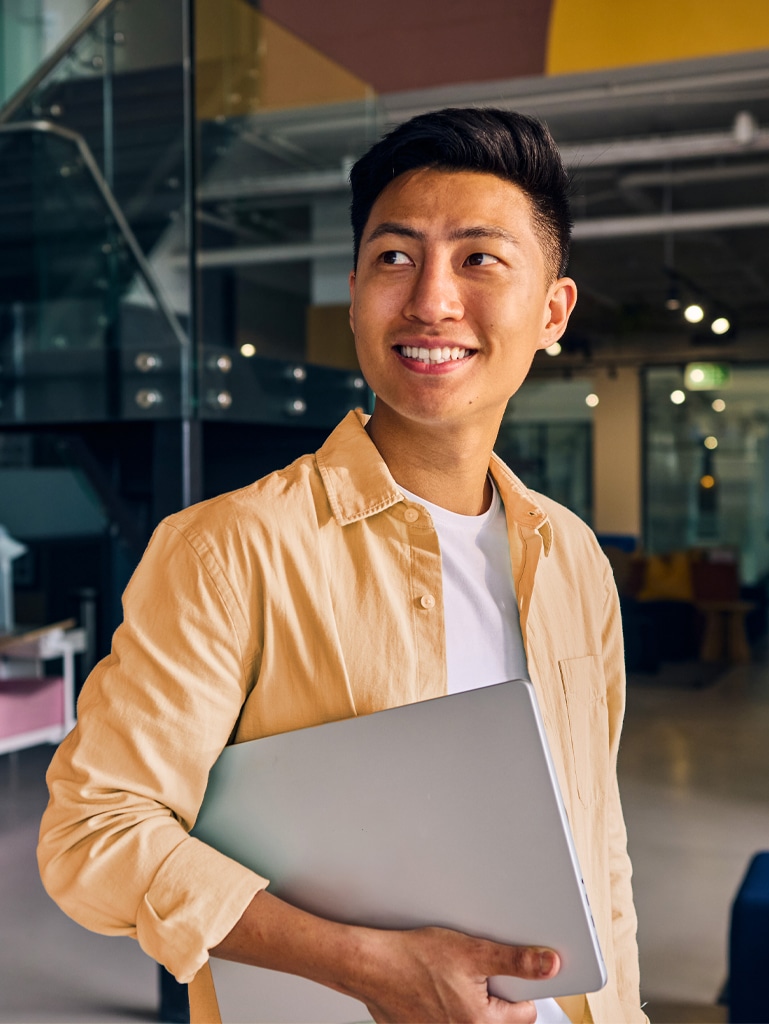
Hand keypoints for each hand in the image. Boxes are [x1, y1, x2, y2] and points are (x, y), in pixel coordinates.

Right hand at [350, 925, 559, 1022]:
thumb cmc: (414, 957)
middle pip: (498, 1020)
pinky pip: (447, 1021)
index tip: (504, 973)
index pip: (525, 1013)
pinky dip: (446, 1007)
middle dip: (491, 995)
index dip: (518, 988)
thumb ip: (516, 962)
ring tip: (450, 978)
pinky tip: (433, 987)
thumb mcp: (473, 951)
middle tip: (472, 971)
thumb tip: (550, 965)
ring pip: (472, 1020)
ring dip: (468, 1001)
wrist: (371, 964)